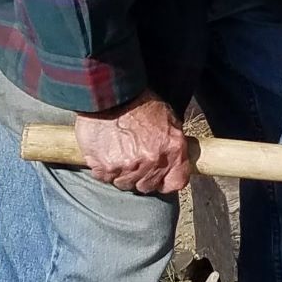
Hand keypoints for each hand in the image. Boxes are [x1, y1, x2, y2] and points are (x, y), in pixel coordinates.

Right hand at [73, 91, 190, 193]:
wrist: (111, 95)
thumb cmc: (140, 103)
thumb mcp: (169, 120)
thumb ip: (173, 145)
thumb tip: (175, 161)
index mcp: (173, 149)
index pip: (176, 183)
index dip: (167, 181)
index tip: (160, 178)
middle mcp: (152, 161)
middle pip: (147, 186)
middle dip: (142, 177)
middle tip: (135, 161)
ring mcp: (128, 166)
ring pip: (125, 184)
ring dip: (123, 173)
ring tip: (119, 153)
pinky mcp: (105, 167)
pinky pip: (105, 178)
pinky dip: (105, 169)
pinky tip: (107, 153)